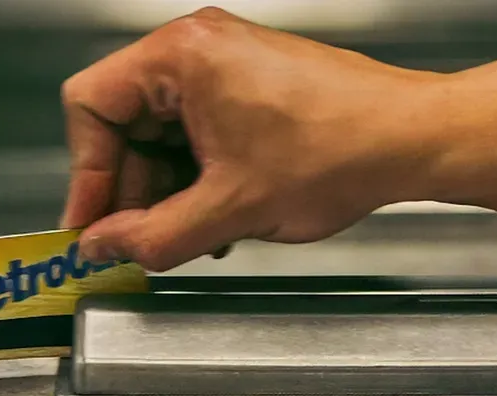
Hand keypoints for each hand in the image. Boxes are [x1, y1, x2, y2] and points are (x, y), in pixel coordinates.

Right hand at [60, 8, 437, 271]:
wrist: (411, 140)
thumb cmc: (340, 150)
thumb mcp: (230, 209)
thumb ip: (152, 236)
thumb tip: (104, 246)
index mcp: (181, 56)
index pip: (90, 107)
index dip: (85, 174)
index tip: (91, 223)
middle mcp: (200, 48)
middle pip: (125, 123)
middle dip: (133, 191)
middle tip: (139, 241)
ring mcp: (227, 64)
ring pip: (163, 134)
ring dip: (168, 191)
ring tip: (191, 234)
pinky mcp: (251, 86)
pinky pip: (199, 133)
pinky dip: (198, 177)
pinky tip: (217, 216)